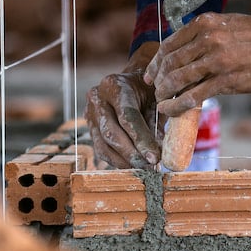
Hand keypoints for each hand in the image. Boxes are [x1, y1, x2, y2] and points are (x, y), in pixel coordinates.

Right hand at [85, 43, 163, 168]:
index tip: (155, 157)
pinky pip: (101, 150)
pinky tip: (133, 165)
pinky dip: (117, 161)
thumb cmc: (148, 89)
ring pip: (103, 145)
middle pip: (111, 133)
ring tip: (143, 168)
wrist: (132, 82)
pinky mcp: (90, 128)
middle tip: (149, 166)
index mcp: (115, 85)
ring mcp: (90, 114)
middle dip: (131, 154)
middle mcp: (97, 98)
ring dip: (124, 161)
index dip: (141, 139)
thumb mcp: (157, 98)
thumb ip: (157, 122)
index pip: (127, 116)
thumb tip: (160, 153)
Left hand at [144, 0, 250, 116]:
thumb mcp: (227, 25)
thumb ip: (206, 36)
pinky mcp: (227, 79)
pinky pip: (194, 95)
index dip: (155, 63)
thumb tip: (187, 54)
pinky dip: (178, 105)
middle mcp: (206, 39)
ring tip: (162, 102)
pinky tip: (171, 110)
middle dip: (158, 80)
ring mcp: (216, 59)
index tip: (150, 75)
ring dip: (165, 93)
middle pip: (170, 63)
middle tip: (156, 92)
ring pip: (178, 79)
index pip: (169, 45)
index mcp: (204, 24)